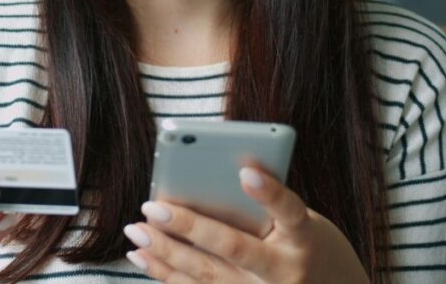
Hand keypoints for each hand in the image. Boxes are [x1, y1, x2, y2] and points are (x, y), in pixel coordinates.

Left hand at [122, 167, 368, 283]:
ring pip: (207, 275)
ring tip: (136, 229)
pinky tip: (142, 256)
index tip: (246, 171)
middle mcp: (284, 272)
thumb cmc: (308, 245)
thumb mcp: (303, 222)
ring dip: (166, 252)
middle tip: (154, 206)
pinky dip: (166, 274)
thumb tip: (208, 181)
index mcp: (304, 238)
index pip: (289, 210)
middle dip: (190, 227)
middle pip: (234, 248)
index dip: (269, 192)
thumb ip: (265, 207)